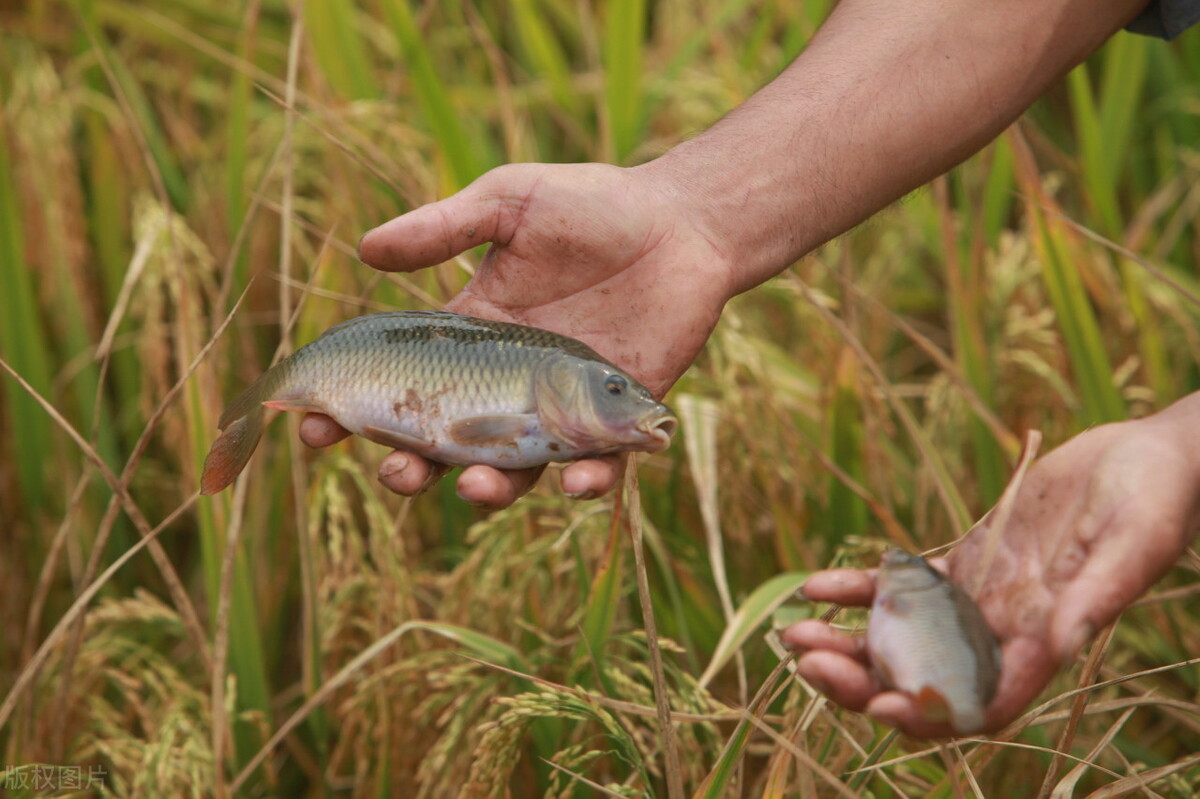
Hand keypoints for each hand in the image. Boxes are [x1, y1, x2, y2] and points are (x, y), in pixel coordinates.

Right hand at [300, 162, 734, 507]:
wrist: (682, 221)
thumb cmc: (593, 205)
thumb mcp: (509, 203)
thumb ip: (444, 228)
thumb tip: (364, 250)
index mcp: (472, 335)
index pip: (404, 382)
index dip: (358, 409)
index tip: (316, 425)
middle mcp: (508, 383)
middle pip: (447, 442)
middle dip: (412, 466)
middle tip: (395, 470)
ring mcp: (561, 407)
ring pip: (515, 468)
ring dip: (489, 487)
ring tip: (474, 484)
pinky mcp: (618, 419)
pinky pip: (599, 467)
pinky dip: (588, 483)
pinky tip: (577, 483)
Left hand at [781, 398, 1199, 736]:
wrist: (1145, 456)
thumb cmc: (1156, 497)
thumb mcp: (1134, 542)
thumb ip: (1097, 595)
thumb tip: (1062, 644)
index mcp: (1046, 646)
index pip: (980, 705)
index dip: (928, 714)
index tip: (876, 705)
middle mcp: (1006, 635)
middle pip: (924, 681)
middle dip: (863, 681)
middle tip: (806, 663)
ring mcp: (980, 601)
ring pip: (903, 640)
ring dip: (847, 642)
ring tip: (790, 632)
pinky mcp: (966, 563)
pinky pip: (904, 589)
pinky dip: (858, 590)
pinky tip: (812, 586)